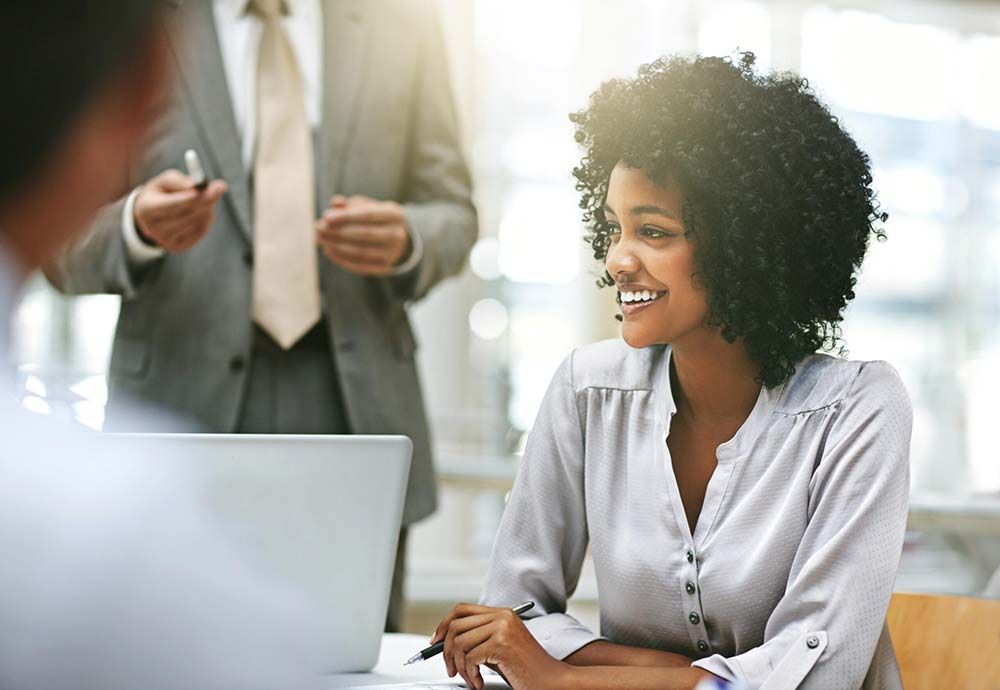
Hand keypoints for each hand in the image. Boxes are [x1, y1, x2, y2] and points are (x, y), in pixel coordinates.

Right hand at [133, 169, 226, 252]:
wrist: (152, 215)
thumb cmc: (161, 193)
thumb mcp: (164, 182)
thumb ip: (179, 181)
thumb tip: (196, 185)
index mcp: (146, 208)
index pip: (169, 205)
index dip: (187, 198)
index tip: (203, 190)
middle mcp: (153, 228)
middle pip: (185, 214)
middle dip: (205, 200)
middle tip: (220, 187)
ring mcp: (165, 240)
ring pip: (195, 222)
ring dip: (207, 209)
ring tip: (205, 199)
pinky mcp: (177, 247)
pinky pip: (200, 232)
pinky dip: (206, 220)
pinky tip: (201, 213)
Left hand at [315, 195, 411, 275]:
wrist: (397, 238)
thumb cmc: (375, 218)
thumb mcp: (365, 206)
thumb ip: (349, 204)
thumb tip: (334, 203)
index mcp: (394, 214)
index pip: (369, 215)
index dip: (346, 216)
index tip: (326, 217)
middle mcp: (397, 234)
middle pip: (365, 234)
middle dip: (338, 232)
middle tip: (318, 228)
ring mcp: (392, 253)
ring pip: (361, 252)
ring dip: (336, 246)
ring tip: (319, 239)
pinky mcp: (384, 268)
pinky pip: (360, 266)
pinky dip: (342, 259)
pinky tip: (328, 251)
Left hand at [431, 604, 566, 689]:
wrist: (551, 681)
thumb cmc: (527, 669)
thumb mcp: (499, 647)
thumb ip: (479, 638)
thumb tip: (446, 641)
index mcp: (502, 613)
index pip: (461, 610)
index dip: (443, 625)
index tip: (435, 642)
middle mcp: (502, 616)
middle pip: (455, 625)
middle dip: (445, 650)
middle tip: (451, 669)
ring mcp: (502, 629)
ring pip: (459, 643)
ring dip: (459, 667)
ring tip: (470, 679)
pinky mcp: (501, 644)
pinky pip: (469, 658)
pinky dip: (469, 675)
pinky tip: (479, 683)